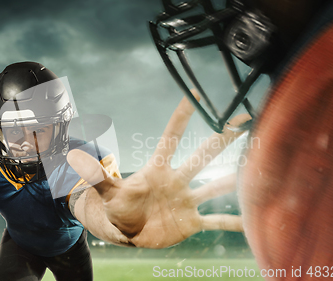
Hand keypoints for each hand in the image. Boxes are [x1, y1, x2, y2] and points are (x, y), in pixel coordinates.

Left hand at [67, 93, 250, 247]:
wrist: (129, 232)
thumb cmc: (119, 208)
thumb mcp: (110, 193)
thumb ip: (97, 176)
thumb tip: (73, 156)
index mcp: (158, 169)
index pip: (171, 138)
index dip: (182, 116)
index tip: (194, 93)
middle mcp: (178, 180)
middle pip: (203, 155)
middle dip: (223, 138)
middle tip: (243, 118)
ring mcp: (187, 200)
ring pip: (216, 186)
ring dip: (235, 179)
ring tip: (260, 168)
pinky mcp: (192, 222)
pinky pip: (217, 222)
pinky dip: (232, 223)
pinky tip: (253, 223)